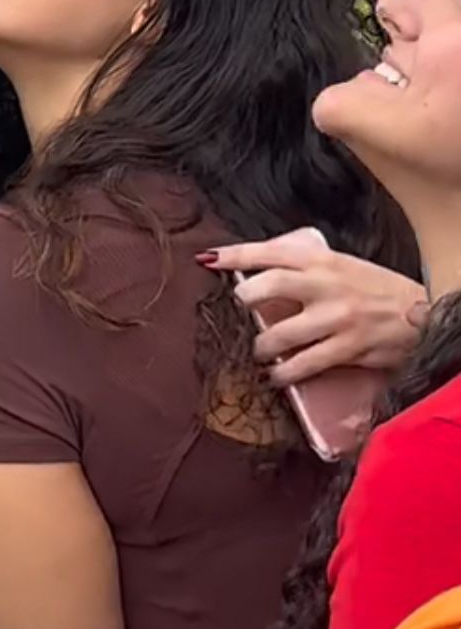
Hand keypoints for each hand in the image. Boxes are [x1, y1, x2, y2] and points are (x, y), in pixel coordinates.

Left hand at [212, 232, 426, 385]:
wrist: (420, 314)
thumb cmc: (377, 290)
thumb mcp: (343, 266)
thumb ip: (307, 269)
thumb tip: (262, 276)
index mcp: (323, 260)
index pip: (270, 251)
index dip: (235, 255)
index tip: (207, 259)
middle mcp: (327, 285)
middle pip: (268, 286)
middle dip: (245, 301)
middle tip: (242, 310)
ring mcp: (337, 317)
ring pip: (280, 334)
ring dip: (261, 347)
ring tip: (261, 352)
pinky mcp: (347, 347)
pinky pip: (302, 364)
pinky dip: (283, 374)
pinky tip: (277, 377)